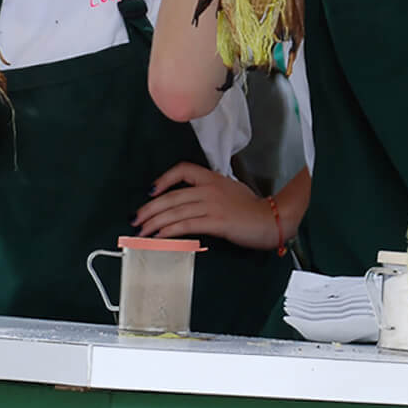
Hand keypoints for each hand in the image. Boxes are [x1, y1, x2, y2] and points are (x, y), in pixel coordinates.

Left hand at [132, 160, 282, 250]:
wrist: (271, 220)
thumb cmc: (252, 209)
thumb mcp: (230, 191)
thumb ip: (210, 192)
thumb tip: (189, 203)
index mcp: (213, 178)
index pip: (183, 170)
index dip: (164, 179)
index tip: (151, 192)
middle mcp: (210, 189)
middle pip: (171, 196)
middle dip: (149, 210)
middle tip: (136, 220)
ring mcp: (212, 205)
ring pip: (175, 212)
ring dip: (154, 223)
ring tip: (142, 232)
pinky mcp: (216, 222)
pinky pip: (186, 225)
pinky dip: (169, 231)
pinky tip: (159, 237)